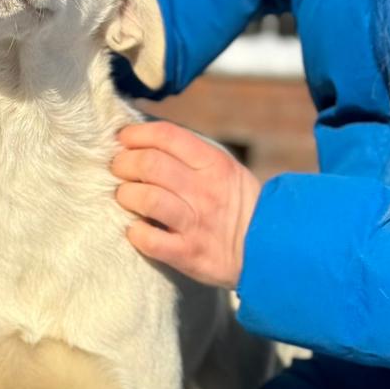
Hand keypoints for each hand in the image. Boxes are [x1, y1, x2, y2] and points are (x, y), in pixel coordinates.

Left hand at [111, 122, 260, 288]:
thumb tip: (144, 141)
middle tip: (119, 171)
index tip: (123, 140)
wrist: (270, 248)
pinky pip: (150, 240)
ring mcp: (195, 223)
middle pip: (149, 164)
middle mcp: (204, 190)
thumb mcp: (224, 169)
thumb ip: (189, 155)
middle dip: (124, 164)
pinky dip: (135, 232)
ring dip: (126, 196)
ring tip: (125, 198)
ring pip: (147, 199)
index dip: (136, 135)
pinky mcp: (188, 254)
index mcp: (213, 163)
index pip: (166, 136)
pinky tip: (135, 229)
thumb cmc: (236, 204)